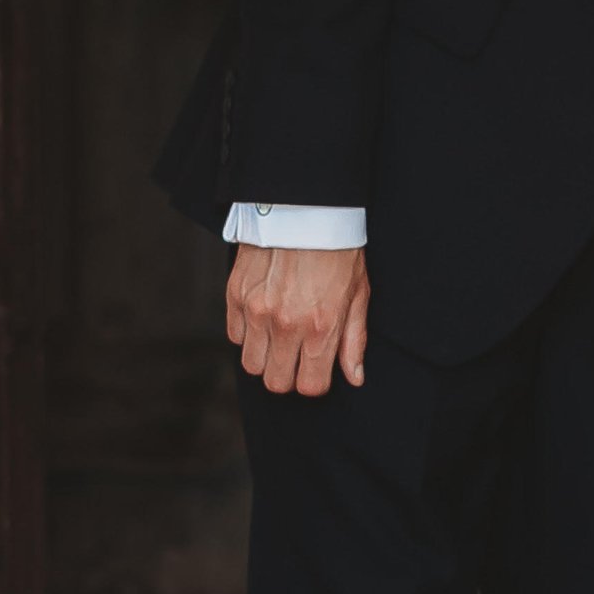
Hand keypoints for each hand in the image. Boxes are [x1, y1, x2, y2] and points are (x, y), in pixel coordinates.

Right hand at [228, 241, 368, 394]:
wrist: (305, 208)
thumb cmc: (338, 250)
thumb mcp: (359, 294)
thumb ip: (354, 340)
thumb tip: (354, 377)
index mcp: (321, 327)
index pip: (310, 386)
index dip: (315, 381)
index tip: (317, 368)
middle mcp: (286, 324)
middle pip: (276, 382)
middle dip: (288, 375)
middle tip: (298, 355)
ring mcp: (256, 311)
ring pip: (251, 364)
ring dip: (265, 357)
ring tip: (279, 337)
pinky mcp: (235, 295)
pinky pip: (235, 336)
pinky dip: (248, 334)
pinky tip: (264, 317)